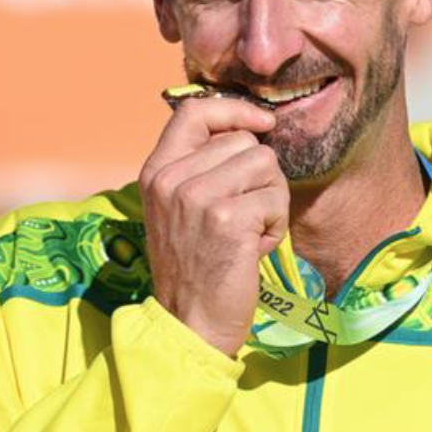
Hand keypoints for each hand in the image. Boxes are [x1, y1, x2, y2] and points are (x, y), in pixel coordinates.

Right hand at [139, 98, 287, 356]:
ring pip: (266, 164)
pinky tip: (253, 249)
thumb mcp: (180, 209)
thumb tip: (249, 129)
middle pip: (245, 141)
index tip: (262, 123)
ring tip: (248, 232)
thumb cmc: (196, 266)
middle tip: (244, 216)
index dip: (235, 109)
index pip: (194, 111)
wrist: (189, 322)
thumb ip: (201, 168)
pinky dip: (275, 226)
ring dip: (270, 200)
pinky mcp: (227, 218)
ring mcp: (197, 197)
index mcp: (157, 170)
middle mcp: (171, 178)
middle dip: (260, 177)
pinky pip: (274, 199)